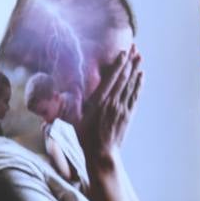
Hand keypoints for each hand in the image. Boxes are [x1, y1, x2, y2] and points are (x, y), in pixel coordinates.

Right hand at [80, 45, 141, 164]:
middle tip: (135, 47)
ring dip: (136, 69)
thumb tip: (58, 96)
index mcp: (98, 102)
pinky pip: (135, 94)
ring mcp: (122, 108)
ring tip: (140, 56)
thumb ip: (71, 105)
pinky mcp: (128, 114)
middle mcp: (112, 102)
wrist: (102, 153)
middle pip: (123, 78)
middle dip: (129, 61)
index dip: (118, 64)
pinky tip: (141, 75)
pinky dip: (139, 83)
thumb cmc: (85, 137)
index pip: (111, 79)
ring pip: (131, 84)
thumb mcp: (74, 119)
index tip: (123, 52)